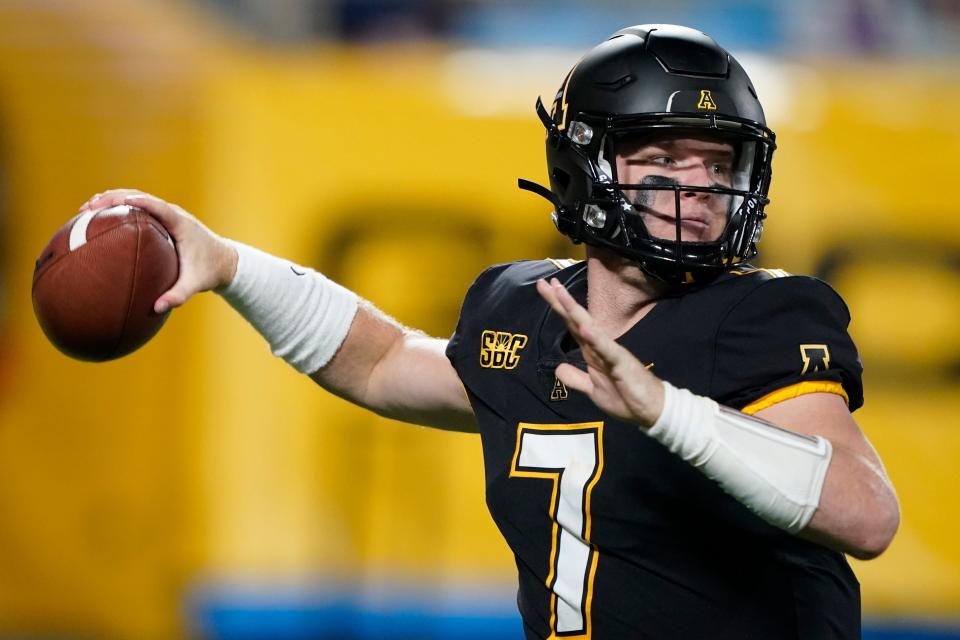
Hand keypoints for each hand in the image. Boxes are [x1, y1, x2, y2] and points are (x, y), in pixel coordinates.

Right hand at [79, 189, 237, 312]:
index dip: (137, 201)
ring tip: (84, 212)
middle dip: (112, 199)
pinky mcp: (161, 219)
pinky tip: (97, 222)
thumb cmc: (210, 272)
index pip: (157, 206)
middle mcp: (172, 214)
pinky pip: (137, 209)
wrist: (224, 261)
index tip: (117, 203)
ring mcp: (165, 214)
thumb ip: (178, 296)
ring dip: (110, 200)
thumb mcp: (196, 285)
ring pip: (134, 198)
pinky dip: (117, 210)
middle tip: (87, 209)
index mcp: (180, 223)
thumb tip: (157, 308)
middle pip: (139, 196)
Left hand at [536, 277, 664, 426]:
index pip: (571, 325)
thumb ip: (576, 378)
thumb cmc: (626, 397)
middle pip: (575, 320)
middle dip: (560, 301)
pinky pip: (606, 349)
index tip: (545, 288)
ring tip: (560, 293)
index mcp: (591, 352)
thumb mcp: (593, 390)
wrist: (653, 409)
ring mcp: (610, 352)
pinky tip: (584, 326)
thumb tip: (558, 369)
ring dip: (574, 310)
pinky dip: (595, 337)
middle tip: (545, 282)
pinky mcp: (621, 363)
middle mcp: (599, 347)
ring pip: (589, 327)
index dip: (558, 308)